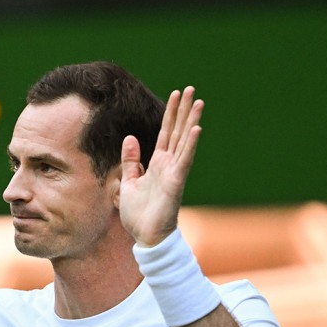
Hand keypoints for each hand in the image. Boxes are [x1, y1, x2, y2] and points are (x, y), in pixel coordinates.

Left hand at [119, 86, 203, 246]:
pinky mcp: (176, 182)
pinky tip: (196, 129)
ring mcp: (174, 172)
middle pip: (177, 131)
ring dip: (191, 121)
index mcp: (157, 163)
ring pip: (184, 141)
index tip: (176, 95)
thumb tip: (130, 138)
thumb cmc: (139, 213)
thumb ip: (131, 161)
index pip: (165, 133)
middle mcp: (168, 164)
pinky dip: (190, 145)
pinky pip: (184, 160)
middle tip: (190, 89)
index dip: (170, 114)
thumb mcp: (128, 182)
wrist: (146, 236)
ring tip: (198, 102)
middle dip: (182, 110)